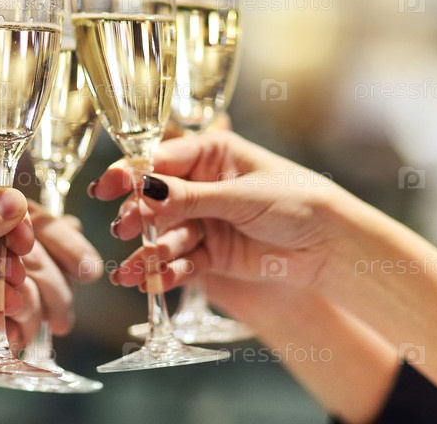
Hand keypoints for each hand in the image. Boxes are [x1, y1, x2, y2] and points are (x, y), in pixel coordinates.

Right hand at [94, 130, 351, 291]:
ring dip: (147, 252)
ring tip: (130, 272)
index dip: (130, 173)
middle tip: (124, 228)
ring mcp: (204, 219)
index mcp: (210, 153)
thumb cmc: (296, 202)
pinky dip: (167, 272)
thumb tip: (144, 189)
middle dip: (138, 215)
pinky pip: (182, 261)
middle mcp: (201, 184)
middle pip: (155, 199)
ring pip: (165, 234)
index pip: (160, 160)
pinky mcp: (212, 252)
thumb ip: (189, 196)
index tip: (106, 187)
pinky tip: (152, 282)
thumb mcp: (240, 196)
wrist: (331, 248)